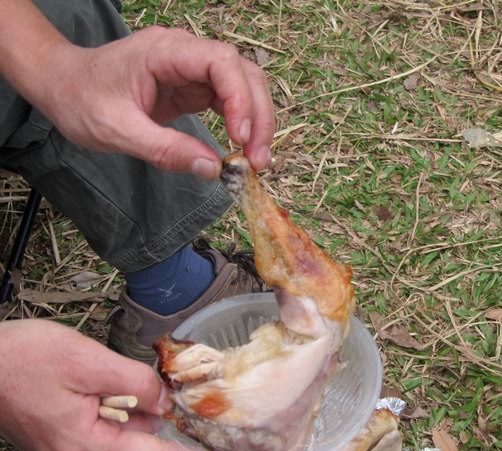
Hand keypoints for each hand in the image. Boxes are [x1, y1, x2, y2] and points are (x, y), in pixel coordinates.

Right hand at [0, 319, 213, 450]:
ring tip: (139, 384)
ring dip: (136, 411)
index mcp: (86, 446)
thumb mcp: (88, 360)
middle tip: (187, 396)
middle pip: (138, 442)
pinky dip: (116, 411)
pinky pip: (101, 430)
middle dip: (162, 417)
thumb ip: (136, 384)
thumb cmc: (23, 357)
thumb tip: (165, 405)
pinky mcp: (58, 442)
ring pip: (120, 433)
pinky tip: (110, 386)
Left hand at [35, 27, 275, 176]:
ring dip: (257, 122)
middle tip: (258, 160)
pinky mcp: (193, 87)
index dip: (240, 98)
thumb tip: (213, 169)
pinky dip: (242, 125)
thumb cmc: (80, 99)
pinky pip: (230, 101)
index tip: (241, 138)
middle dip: (259, 116)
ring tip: (255, 160)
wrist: (62, 85)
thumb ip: (165, 150)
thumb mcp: (117, 131)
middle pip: (243, 74)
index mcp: (164, 51)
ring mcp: (192, 70)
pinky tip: (242, 149)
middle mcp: (185, 53)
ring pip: (244, 87)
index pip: (221, 62)